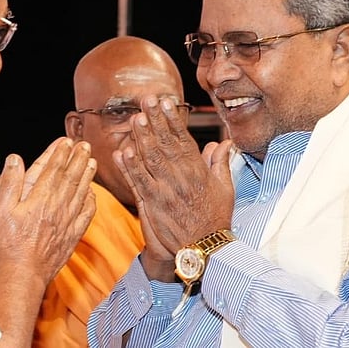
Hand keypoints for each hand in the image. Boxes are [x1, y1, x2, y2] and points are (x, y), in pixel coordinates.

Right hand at [0, 137, 96, 285]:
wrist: (23, 272)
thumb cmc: (8, 242)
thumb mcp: (0, 210)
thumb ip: (9, 182)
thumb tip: (14, 158)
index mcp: (40, 198)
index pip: (53, 169)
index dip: (61, 153)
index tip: (67, 141)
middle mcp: (57, 206)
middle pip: (71, 177)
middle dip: (78, 159)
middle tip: (85, 145)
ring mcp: (67, 221)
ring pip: (81, 192)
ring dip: (87, 175)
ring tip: (92, 162)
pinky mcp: (72, 235)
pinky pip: (86, 214)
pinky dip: (91, 201)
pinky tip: (93, 194)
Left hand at [115, 96, 233, 257]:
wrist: (205, 248)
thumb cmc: (216, 218)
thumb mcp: (225, 188)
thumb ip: (220, 163)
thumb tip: (224, 143)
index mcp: (198, 171)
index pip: (183, 139)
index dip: (174, 120)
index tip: (166, 102)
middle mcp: (181, 177)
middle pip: (165, 143)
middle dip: (156, 120)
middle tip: (147, 100)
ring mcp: (165, 190)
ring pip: (151, 159)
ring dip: (142, 138)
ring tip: (135, 119)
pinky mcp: (152, 204)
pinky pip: (138, 182)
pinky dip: (130, 167)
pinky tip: (122, 152)